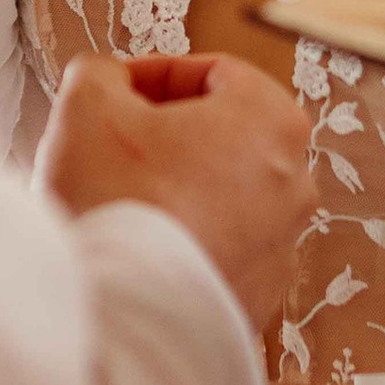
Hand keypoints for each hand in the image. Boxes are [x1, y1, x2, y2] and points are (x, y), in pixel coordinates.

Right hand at [38, 52, 310, 338]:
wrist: (118, 311)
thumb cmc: (117, 199)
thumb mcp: (89, 102)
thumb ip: (102, 73)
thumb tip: (108, 82)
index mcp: (272, 121)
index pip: (216, 74)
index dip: (155, 74)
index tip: (116, 91)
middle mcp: (295, 183)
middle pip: (225, 135)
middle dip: (169, 133)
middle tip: (115, 142)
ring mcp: (282, 246)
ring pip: (224, 194)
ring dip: (177, 187)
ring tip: (121, 197)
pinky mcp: (260, 296)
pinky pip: (221, 249)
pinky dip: (186, 240)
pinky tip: (139, 244)